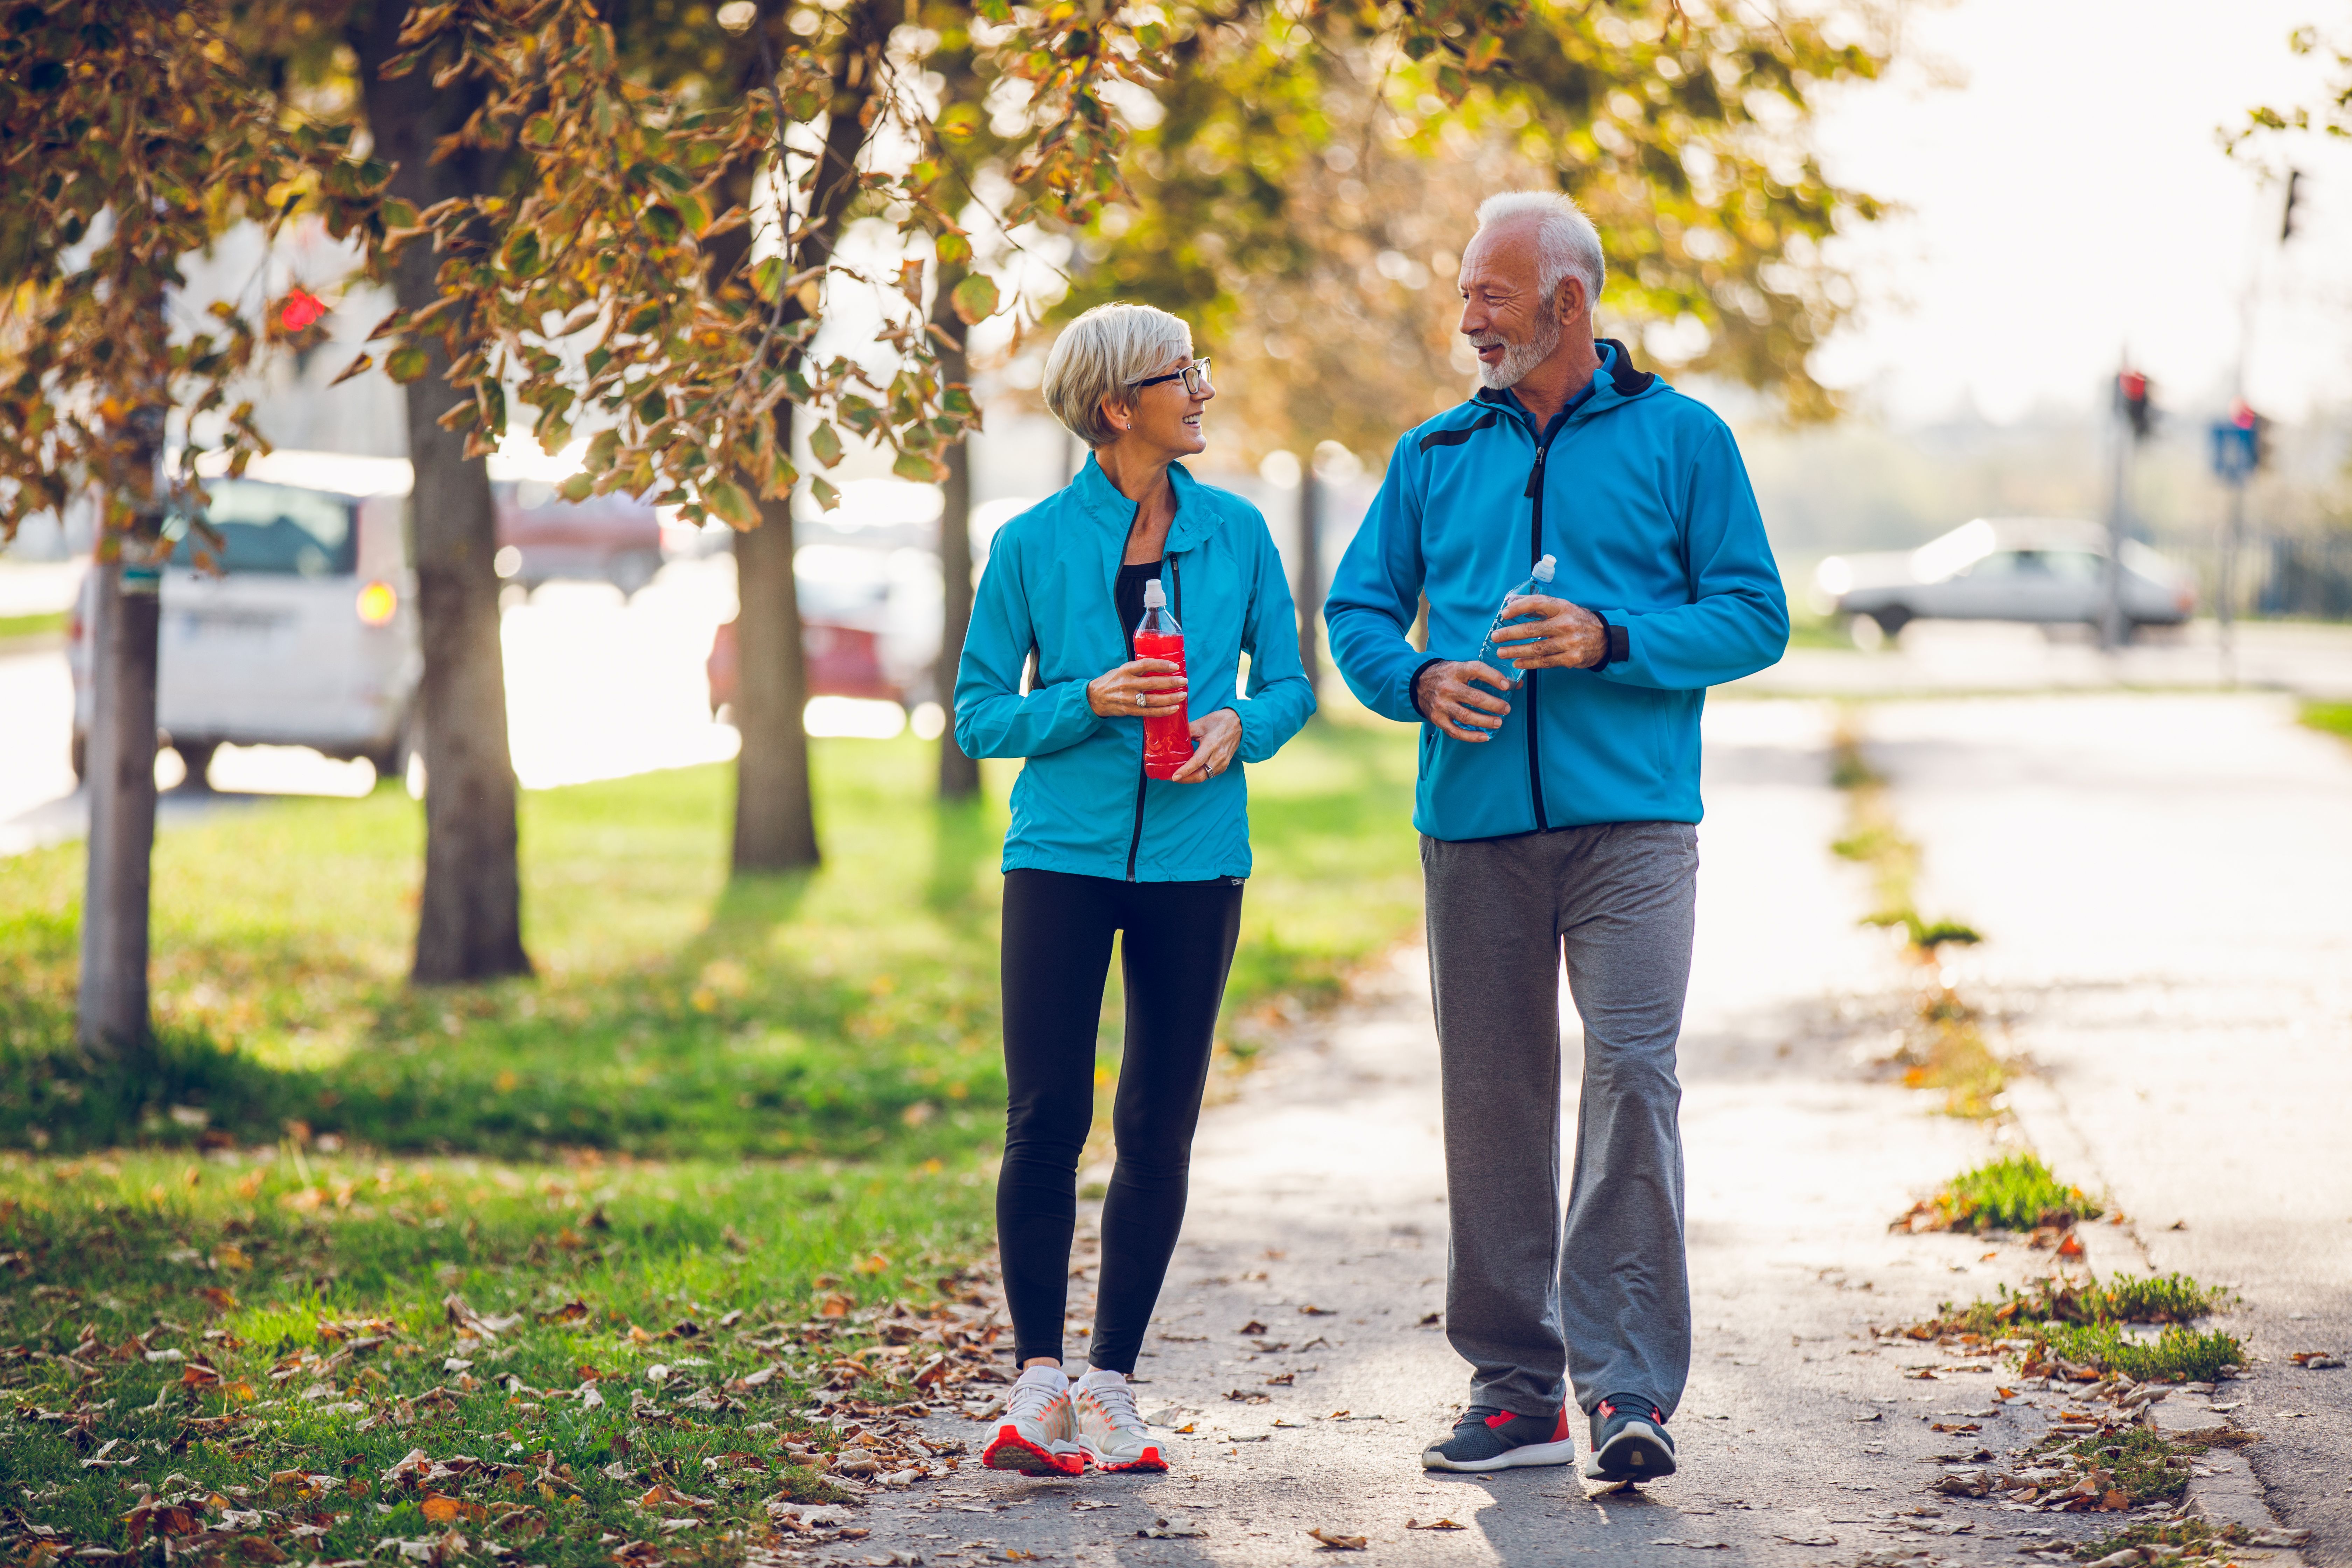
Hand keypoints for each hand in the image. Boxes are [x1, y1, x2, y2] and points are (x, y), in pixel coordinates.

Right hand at [1088, 657, 1186, 718]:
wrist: (1095, 697)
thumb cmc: (1112, 681)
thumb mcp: (1122, 669)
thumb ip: (1139, 669)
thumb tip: (1162, 666)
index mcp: (1125, 670)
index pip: (1146, 665)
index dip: (1162, 665)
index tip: (1175, 666)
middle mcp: (1127, 684)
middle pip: (1152, 683)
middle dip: (1171, 683)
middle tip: (1184, 681)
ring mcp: (1128, 699)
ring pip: (1153, 700)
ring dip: (1170, 698)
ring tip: (1183, 695)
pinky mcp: (1129, 710)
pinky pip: (1149, 712)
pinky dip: (1163, 711)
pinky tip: (1174, 708)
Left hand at [1169, 707, 1240, 782]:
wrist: (1238, 723)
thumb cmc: (1219, 721)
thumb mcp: (1201, 723)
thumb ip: (1186, 732)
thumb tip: (1172, 739)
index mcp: (1212, 744)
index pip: (1197, 762)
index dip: (1185, 771)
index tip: (1174, 776)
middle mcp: (1219, 756)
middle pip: (1200, 775)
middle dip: (1185, 779)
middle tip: (1171, 777)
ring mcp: (1223, 762)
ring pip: (1204, 776)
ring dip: (1191, 778)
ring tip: (1178, 776)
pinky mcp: (1224, 765)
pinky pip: (1210, 774)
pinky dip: (1199, 775)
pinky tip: (1191, 772)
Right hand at [1413, 660, 1512, 742]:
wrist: (1417, 683)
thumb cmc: (1446, 675)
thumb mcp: (1461, 668)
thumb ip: (1486, 674)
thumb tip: (1515, 684)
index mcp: (1455, 670)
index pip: (1476, 670)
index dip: (1493, 677)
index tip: (1507, 686)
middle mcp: (1447, 687)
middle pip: (1475, 698)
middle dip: (1494, 705)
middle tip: (1506, 709)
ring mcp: (1441, 705)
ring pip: (1466, 716)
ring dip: (1486, 721)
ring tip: (1499, 722)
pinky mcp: (1437, 719)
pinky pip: (1455, 731)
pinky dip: (1471, 736)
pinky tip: (1484, 736)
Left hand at [1487, 594, 1604, 670]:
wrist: (1604, 639)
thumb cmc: (1576, 620)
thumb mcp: (1561, 607)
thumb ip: (1536, 604)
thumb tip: (1510, 600)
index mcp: (1563, 607)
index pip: (1537, 603)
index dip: (1518, 608)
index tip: (1504, 614)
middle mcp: (1566, 624)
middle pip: (1532, 629)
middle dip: (1510, 634)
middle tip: (1495, 637)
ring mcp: (1569, 643)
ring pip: (1536, 648)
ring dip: (1515, 651)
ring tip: (1501, 652)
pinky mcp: (1571, 659)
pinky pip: (1545, 662)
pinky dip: (1528, 663)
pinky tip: (1517, 662)